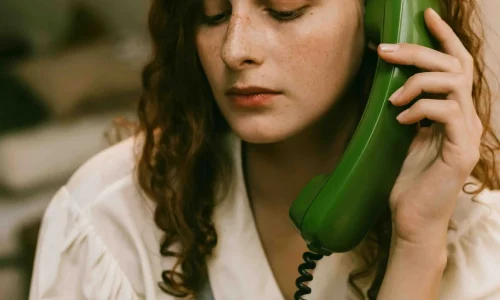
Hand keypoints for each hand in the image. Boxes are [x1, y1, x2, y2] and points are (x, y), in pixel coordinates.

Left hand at [377, 8, 482, 245]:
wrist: (411, 218)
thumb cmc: (405, 180)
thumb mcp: (402, 136)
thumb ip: (406, 109)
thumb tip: (387, 82)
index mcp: (453, 112)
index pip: (456, 65)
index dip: (443, 37)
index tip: (424, 15)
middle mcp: (466, 118)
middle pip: (454, 66)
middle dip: (419, 51)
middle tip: (386, 50)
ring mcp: (468, 133)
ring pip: (454, 83)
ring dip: (417, 82)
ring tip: (393, 97)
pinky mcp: (462, 150)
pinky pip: (447, 112)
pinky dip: (421, 108)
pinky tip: (401, 119)